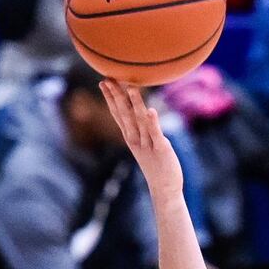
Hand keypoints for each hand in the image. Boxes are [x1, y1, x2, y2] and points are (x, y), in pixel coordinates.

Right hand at [99, 81, 183, 199]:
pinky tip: (150, 110)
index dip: (110, 98)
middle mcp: (136, 139)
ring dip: (134, 104)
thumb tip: (142, 112)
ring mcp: (147, 145)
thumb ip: (142, 129)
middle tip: (108, 79)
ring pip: (139, 122)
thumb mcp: (145, 145)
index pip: (118, 114)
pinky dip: (153, 123)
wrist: (164, 189)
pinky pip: (155, 134)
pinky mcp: (161, 150)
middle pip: (124, 115)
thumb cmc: (156, 165)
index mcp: (130, 137)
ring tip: (131, 87)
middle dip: (116, 96)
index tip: (104, 81)